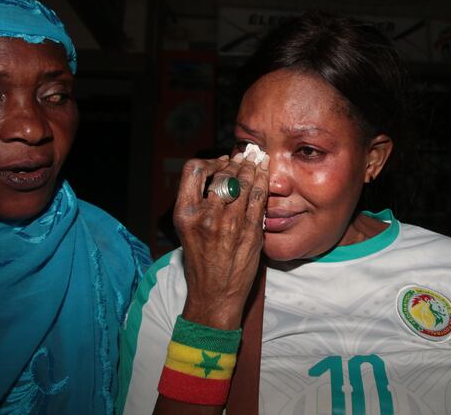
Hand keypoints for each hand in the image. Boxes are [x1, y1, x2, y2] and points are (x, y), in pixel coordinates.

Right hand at [173, 152, 269, 329]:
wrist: (215, 295)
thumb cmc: (201, 262)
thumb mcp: (187, 230)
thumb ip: (199, 204)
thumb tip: (220, 176)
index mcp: (185, 213)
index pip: (193, 170)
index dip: (210, 162)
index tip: (222, 162)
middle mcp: (205, 215)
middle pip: (223, 174)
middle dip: (237, 161)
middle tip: (245, 155)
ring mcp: (229, 223)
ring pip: (244, 183)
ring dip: (252, 167)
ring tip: (257, 159)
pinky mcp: (250, 230)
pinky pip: (259, 198)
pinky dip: (263, 182)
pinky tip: (265, 174)